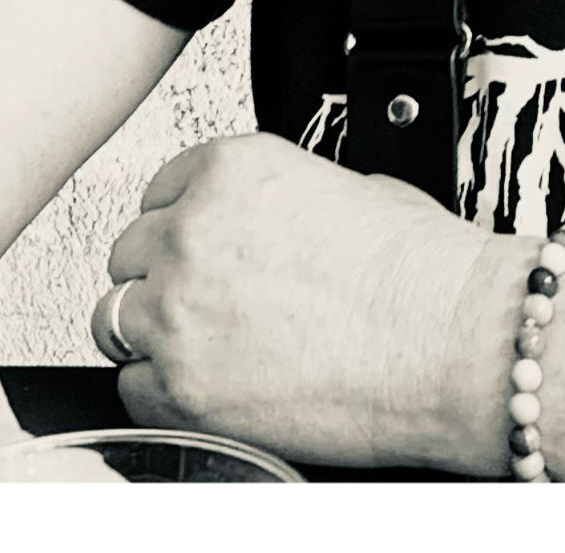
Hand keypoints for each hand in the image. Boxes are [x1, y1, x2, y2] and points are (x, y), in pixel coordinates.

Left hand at [100, 130, 506, 470]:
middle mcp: (191, 232)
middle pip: (129, 255)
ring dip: (153, 333)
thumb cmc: (417, 269)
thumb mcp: (343, 187)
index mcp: (230, 169)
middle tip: (209, 304)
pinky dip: (162, 394)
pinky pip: (131, 390)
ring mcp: (177, 312)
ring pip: (115, 320)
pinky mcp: (180, 390)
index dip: (182, 225)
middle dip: (163, 278)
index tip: (204, 251)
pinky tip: (212, 388)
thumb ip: (274, 201)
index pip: (159, 192)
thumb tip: (261, 225)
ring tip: (207, 348)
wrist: (449, 339)